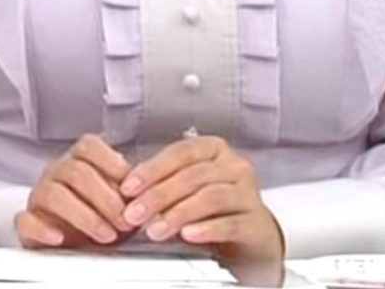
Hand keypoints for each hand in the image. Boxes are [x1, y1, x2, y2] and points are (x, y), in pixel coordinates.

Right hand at [16, 134, 136, 248]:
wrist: (71, 241)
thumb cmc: (97, 214)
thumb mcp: (116, 200)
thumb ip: (125, 190)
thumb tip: (144, 190)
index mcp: (78, 159)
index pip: (89, 146)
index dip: (110, 162)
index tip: (129, 185)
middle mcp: (56, 171)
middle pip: (77, 172)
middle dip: (106, 198)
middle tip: (124, 220)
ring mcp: (39, 194)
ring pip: (54, 194)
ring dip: (84, 216)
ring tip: (106, 234)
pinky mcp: (27, 221)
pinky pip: (26, 220)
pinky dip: (42, 229)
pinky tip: (60, 239)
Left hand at [119, 136, 285, 285]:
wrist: (252, 233)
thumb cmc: (215, 206)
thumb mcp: (190, 188)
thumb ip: (165, 183)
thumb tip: (128, 191)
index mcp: (214, 149)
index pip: (181, 153)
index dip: (152, 169)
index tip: (128, 187)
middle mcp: (234, 165)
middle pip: (193, 175)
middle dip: (158, 195)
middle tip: (134, 214)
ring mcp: (248, 192)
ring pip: (210, 197)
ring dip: (178, 213)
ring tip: (155, 230)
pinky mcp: (256, 222)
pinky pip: (230, 223)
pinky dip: (206, 229)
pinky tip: (188, 235)